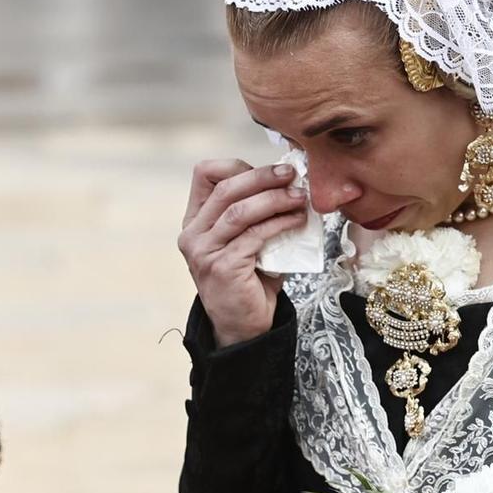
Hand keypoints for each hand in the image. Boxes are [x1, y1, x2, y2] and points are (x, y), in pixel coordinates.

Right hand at [178, 158, 308, 346]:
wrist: (244, 326)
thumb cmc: (250, 280)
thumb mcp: (247, 240)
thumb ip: (256, 213)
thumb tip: (291, 184)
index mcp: (195, 221)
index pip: (205, 175)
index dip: (239, 166)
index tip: (271, 170)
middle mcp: (193, 234)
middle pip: (226, 189)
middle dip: (262, 176)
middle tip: (291, 173)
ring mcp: (204, 252)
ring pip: (240, 211)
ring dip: (275, 199)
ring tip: (300, 197)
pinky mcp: (223, 267)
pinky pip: (255, 235)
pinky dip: (280, 223)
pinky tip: (297, 221)